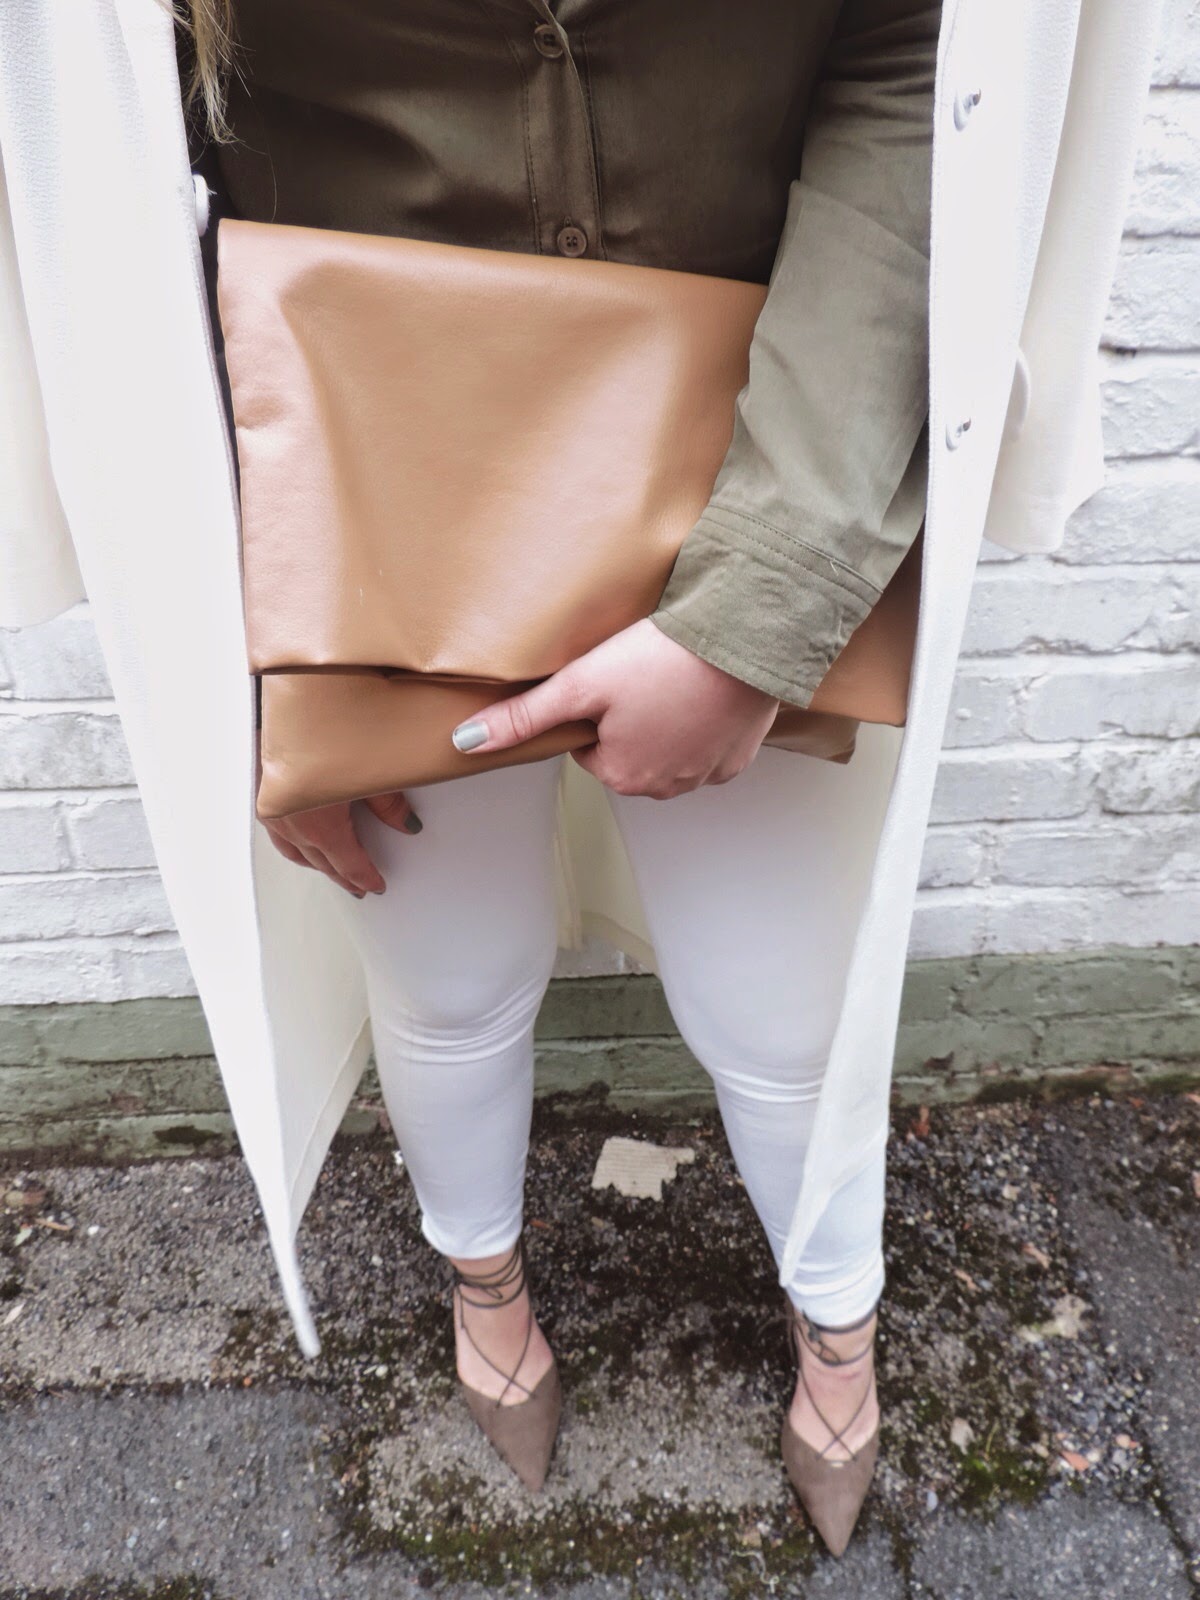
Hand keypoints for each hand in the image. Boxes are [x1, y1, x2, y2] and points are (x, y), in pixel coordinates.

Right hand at [255, 731, 421, 895]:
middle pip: (319, 861)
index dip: (364, 877)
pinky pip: (277, 829)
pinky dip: (293, 842)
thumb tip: (406, 824)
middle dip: (342, 875)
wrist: (292, 692)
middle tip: (359, 884)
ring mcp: (271, 806)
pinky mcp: (261, 789)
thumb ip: (390, 802)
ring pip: (294, 849)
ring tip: (331, 867)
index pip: (346, 863)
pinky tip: (299, 838)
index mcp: (317, 823)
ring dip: (314, 861)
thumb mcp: (371, 766)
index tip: (375, 885)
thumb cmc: (325, 724)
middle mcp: (290, 820)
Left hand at [450, 617, 779, 798]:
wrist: (743, 641)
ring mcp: (706, 774)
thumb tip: (465, 743)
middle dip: (631, 718)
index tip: (609, 680)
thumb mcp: (580, 684)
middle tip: (641, 674)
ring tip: (672, 678)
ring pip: (670, 749)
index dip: (594, 709)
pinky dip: (705, 721)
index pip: (588, 748)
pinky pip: (710, 744)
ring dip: (669, 721)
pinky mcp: (738, 756)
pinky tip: (703, 690)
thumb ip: (524, 717)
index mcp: (622, 775)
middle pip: (629, 752)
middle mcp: (664, 787)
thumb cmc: (663, 661)